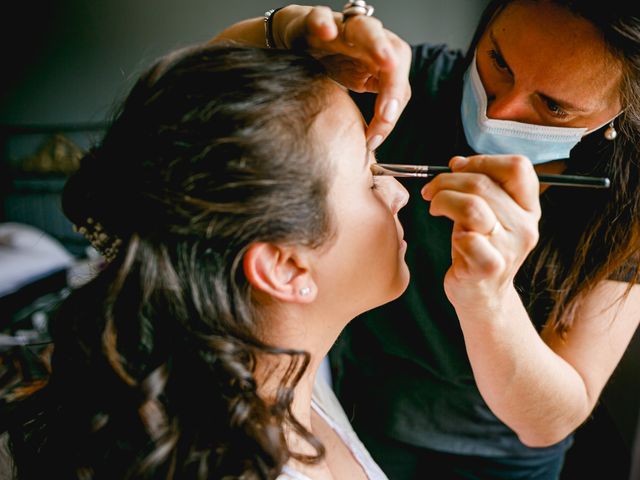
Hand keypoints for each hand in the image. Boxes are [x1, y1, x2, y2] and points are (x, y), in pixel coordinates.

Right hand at [275, 5, 411, 149]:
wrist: (297, 41)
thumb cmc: (333, 62)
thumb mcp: (356, 88)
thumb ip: (370, 109)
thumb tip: (374, 143)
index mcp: (382, 61)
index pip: (399, 86)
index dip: (391, 113)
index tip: (374, 138)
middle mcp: (370, 42)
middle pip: (396, 52)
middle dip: (396, 82)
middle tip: (388, 112)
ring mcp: (344, 28)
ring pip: (366, 29)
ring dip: (378, 44)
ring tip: (385, 61)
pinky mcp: (314, 21)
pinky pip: (320, 17)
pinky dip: (323, 23)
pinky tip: (326, 32)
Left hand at [420, 155, 541, 309]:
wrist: (481, 296)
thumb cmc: (479, 249)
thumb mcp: (487, 214)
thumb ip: (479, 187)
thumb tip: (457, 162)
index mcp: (528, 208)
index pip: (518, 167)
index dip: (482, 161)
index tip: (457, 167)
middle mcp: (525, 226)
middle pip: (483, 183)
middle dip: (447, 181)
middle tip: (430, 190)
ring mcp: (509, 248)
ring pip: (472, 205)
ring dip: (443, 200)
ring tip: (434, 207)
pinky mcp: (489, 268)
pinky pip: (467, 238)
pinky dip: (453, 232)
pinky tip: (451, 238)